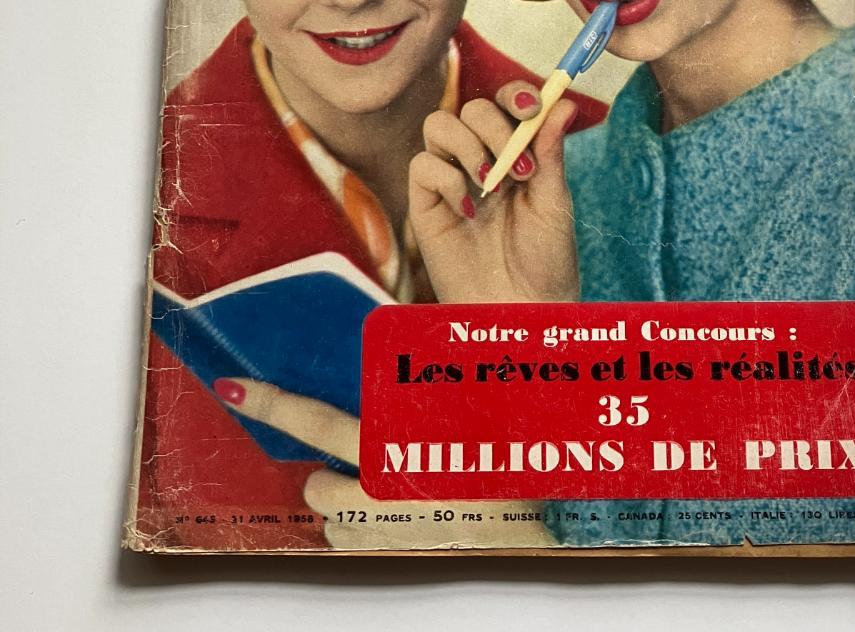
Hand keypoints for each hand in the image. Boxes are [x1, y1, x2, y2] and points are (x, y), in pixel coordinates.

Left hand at [215, 377, 551, 549]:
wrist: (534, 522)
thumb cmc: (499, 458)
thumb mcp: (460, 411)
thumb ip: (414, 399)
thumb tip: (383, 386)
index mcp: (391, 445)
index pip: (314, 420)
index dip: (270, 404)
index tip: (232, 388)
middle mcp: (376, 492)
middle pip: (317, 483)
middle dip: (333, 474)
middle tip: (372, 463)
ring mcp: (379, 532)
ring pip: (333, 519)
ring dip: (350, 505)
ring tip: (395, 493)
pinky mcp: (389, 555)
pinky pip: (355, 543)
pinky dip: (367, 530)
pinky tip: (402, 517)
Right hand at [408, 81, 579, 303]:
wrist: (522, 311)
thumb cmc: (545, 261)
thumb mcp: (553, 202)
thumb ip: (550, 151)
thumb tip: (562, 101)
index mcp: (516, 153)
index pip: (506, 104)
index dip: (514, 94)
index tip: (530, 106)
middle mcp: (481, 159)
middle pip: (471, 108)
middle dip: (495, 126)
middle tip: (518, 166)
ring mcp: (450, 179)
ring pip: (438, 124)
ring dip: (468, 145)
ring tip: (493, 184)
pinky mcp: (425, 204)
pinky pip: (422, 165)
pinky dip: (447, 180)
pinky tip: (471, 211)